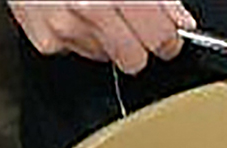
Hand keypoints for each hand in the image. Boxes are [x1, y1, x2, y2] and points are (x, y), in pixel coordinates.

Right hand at [8, 1, 196, 74]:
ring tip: (92, 8)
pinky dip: (77, 35)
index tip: (166, 36)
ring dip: (104, 39)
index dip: (168, 40)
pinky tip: (69, 10)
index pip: (161, 40)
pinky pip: (75, 51)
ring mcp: (65, 26)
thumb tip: (181, 23)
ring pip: (105, 57)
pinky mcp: (45, 39)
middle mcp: (90, 8)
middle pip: (134, 61)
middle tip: (130, 23)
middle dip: (138, 47)